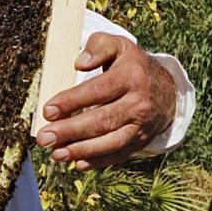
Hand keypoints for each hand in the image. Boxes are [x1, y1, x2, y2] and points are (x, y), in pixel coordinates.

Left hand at [35, 32, 176, 170]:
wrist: (167, 90)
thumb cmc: (132, 66)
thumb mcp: (120, 46)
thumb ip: (98, 47)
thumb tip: (79, 64)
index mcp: (131, 77)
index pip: (97, 91)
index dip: (71, 102)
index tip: (48, 111)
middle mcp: (139, 103)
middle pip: (103, 120)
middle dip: (71, 131)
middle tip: (44, 138)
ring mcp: (141, 126)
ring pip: (111, 142)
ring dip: (82, 150)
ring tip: (57, 154)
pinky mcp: (140, 142)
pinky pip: (119, 155)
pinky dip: (99, 162)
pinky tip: (78, 164)